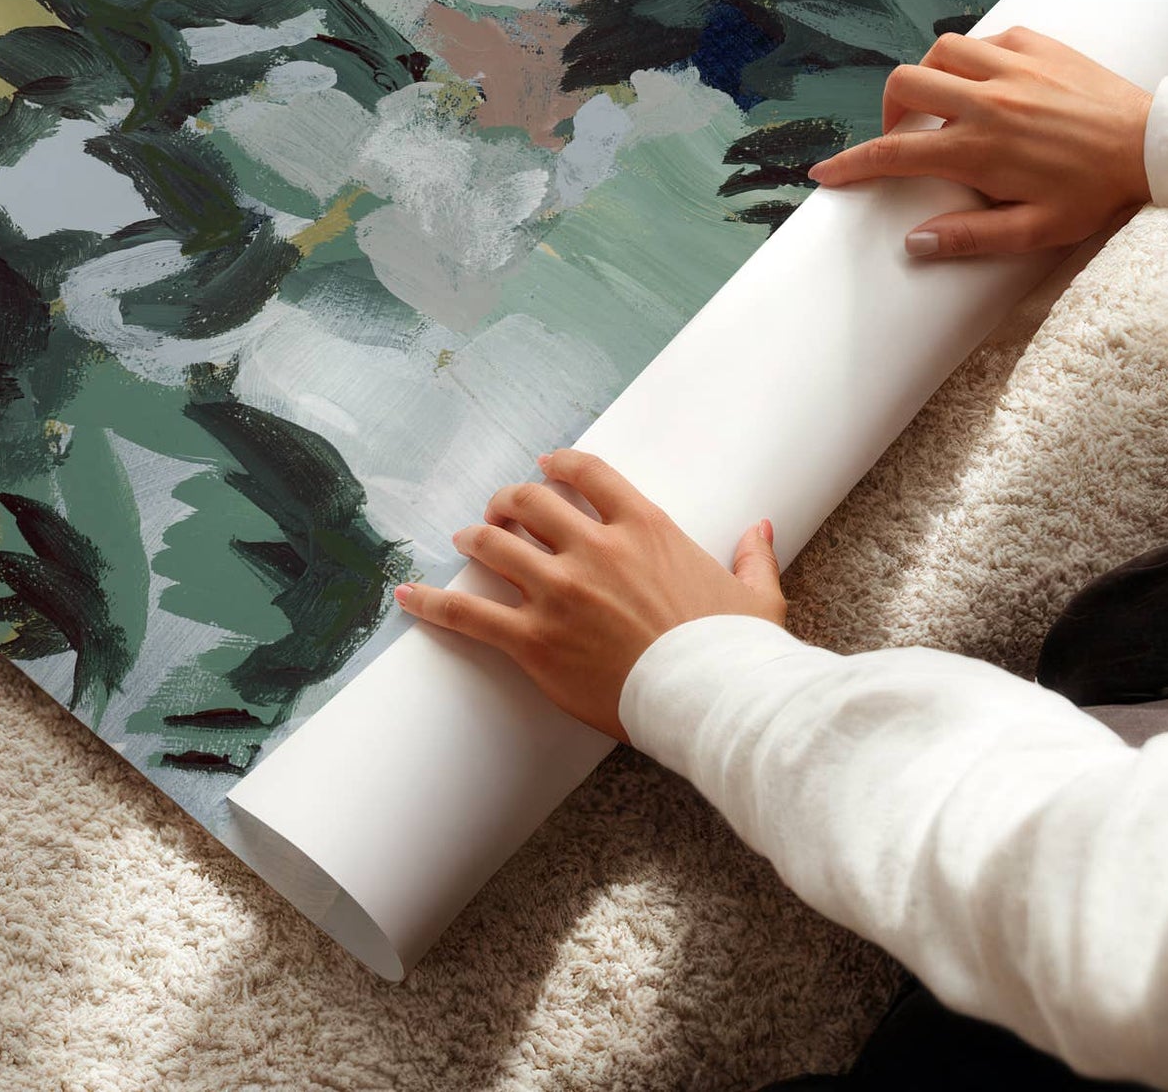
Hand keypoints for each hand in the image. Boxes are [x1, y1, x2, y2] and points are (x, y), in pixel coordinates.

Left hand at [393, 450, 784, 741]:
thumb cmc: (737, 652)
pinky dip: (432, 602)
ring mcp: (559, 592)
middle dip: (508, 501)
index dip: (557, 465)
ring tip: (465, 540)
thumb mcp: (756, 596)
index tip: (544, 466)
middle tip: (499, 511)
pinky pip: (469, 615)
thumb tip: (760, 528)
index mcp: (644, 528)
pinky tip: (406, 594)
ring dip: (474, 538)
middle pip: (529, 502)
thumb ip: (752, 555)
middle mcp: (594, 549)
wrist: (717, 702)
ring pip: (494, 546)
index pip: (586, 473)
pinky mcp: (535, 640)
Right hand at [808, 27, 1151, 258]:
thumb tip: (914, 242)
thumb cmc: (1097, 193)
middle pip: (904, 85)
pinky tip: (987, 79)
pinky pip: (986, 39)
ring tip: (943, 101)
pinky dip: (974, 56)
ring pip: (939, 51)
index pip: (894, 154)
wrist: (1156, 146)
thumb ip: (971, 237)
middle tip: (904, 134)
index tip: (826, 173)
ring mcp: (1012, 67)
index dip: (851, 164)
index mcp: (979, 149)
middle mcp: (986, 101)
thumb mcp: (1037, 230)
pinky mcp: (1038, 45)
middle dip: (889, 110)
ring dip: (929, 75)